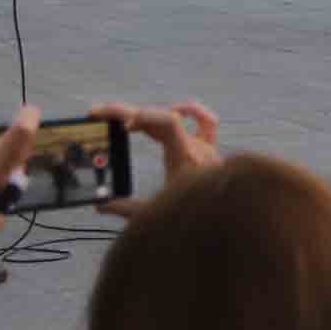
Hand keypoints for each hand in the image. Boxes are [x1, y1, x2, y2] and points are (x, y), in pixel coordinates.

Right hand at [86, 99, 219, 213]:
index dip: (145, 116)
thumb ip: (126, 209)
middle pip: (162, 117)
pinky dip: (191, 111)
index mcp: (186, 157)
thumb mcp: (158, 214)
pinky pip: (206, 123)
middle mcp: (196, 148)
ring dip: (147, 115)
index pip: (168, 121)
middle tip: (99, 112)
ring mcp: (205, 148)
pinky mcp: (211, 152)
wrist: (231, 220)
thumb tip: (100, 206)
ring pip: (175, 118)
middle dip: (128, 113)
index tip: (123, 127)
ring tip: (122, 117)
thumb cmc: (200, 218)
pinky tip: (175, 109)